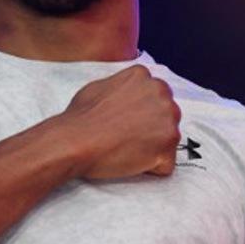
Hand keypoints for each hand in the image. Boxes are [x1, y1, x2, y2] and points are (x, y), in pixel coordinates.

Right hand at [57, 65, 180, 179]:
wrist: (76, 141)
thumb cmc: (81, 117)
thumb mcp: (99, 86)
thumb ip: (121, 87)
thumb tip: (126, 94)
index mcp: (143, 76)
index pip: (154, 95)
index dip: (141, 112)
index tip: (127, 121)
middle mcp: (160, 92)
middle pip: (166, 115)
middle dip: (151, 128)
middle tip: (127, 137)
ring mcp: (168, 118)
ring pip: (168, 138)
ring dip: (152, 147)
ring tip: (126, 148)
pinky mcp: (168, 144)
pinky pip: (166, 162)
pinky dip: (152, 167)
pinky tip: (131, 161)